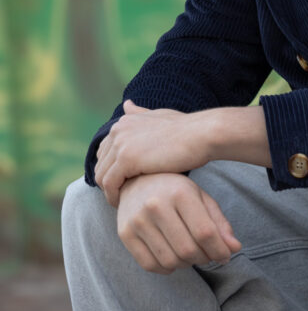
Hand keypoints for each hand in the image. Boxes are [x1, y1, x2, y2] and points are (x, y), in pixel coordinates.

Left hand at [95, 101, 211, 205]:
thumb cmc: (187, 129)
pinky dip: (113, 196)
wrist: (202, 134)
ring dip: (109, 192)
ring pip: (101, 176)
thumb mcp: (160, 116)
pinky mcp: (127, 160)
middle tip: (121, 197)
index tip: (123, 183)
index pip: (105, 151)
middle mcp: (117, 130)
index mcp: (124, 122)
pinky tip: (124, 205)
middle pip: (101, 164)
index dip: (111, 169)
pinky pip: (109, 184)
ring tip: (122, 204)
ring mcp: (121, 144)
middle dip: (109, 182)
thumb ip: (141, 114)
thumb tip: (126, 104)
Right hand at [116, 172, 241, 273]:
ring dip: (186, 265)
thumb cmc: (175, 191)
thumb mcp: (201, 199)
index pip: (205, 232)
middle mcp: (156, 205)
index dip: (219, 250)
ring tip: (190, 255)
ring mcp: (137, 220)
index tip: (225, 256)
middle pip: (188, 250)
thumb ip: (219, 223)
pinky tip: (173, 259)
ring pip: (170, 260)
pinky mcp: (124, 233)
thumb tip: (235, 249)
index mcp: (180, 193)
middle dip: (204, 259)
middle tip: (207, 256)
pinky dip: (167, 268)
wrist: (136, 182)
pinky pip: (150, 265)